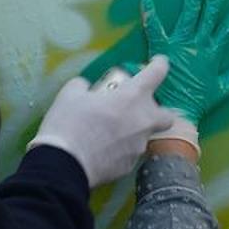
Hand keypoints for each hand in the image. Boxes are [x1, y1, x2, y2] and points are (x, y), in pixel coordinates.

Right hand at [28, 57, 174, 187]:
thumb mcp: (70, 95)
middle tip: (136, 109)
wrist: (63, 166)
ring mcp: (138, 146)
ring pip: (145, 136)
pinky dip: (121, 149)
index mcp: (132, 97)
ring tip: (110, 132)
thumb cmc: (68, 124)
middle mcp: (143, 121)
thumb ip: (83, 87)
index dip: (159, 65)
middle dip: (156, 111)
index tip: (159, 63)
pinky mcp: (129, 166)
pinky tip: (103, 150)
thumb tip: (85, 88)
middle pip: (166, 115)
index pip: (156, 73)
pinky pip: (130, 153)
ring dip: (133, 131)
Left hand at [134, 0, 228, 150]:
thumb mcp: (223, 88)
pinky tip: (146, 0)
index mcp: (212, 53)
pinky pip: (155, 30)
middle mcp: (197, 44)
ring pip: (188, 16)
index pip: (228, 27)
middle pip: (209, 15)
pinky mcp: (162, 49)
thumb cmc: (199, 101)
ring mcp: (179, 45)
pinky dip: (151, 15)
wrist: (177, 112)